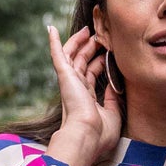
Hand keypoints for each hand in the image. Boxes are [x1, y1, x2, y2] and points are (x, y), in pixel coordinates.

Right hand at [44, 25, 122, 165]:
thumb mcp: (114, 115)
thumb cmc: (100, 134)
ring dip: (79, 41)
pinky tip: (51, 28)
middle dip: (90, 48)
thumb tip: (114, 84)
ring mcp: (70, 82)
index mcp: (86, 99)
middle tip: (99, 35)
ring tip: (87, 29)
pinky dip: (54, 42)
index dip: (99, 62)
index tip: (108, 52)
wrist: (86, 136)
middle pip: (82, 62)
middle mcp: (76, 89)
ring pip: (72, 55)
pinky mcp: (65, 76)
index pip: (91, 76)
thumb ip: (113, 99)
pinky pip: (58, 55)